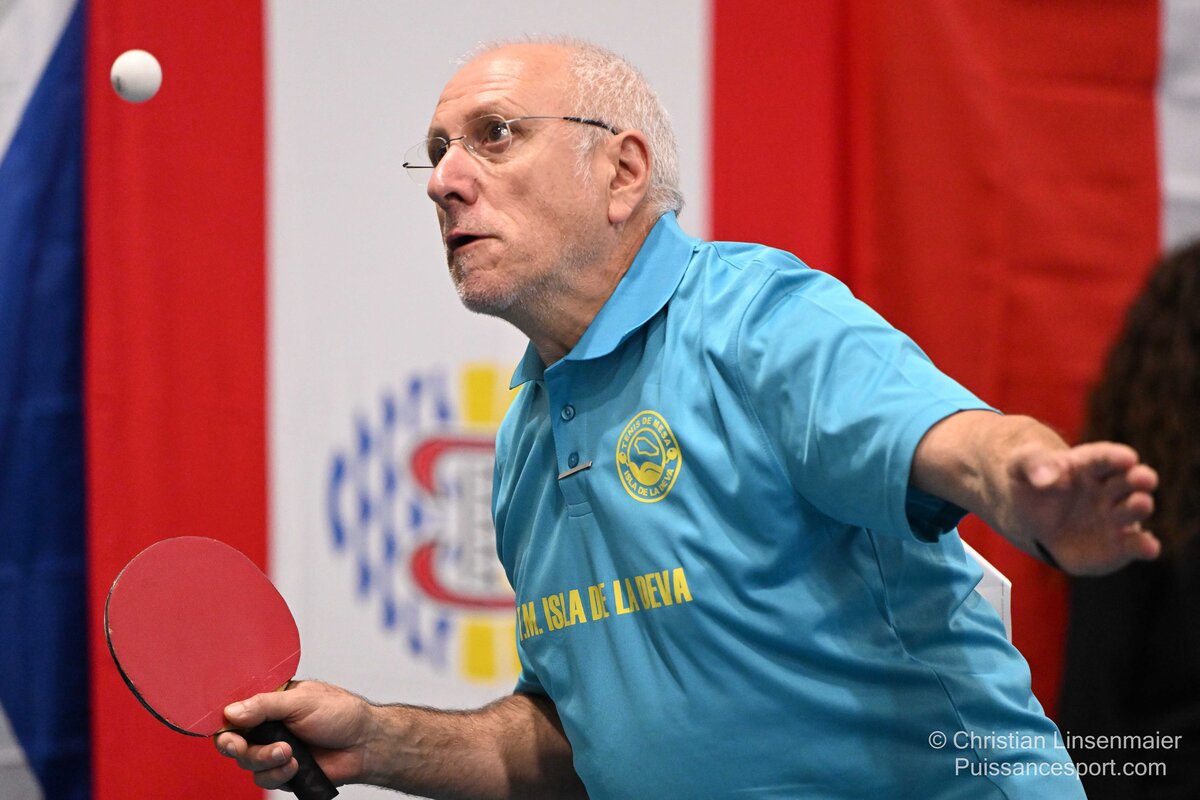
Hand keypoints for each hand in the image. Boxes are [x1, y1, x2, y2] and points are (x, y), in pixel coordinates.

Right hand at [214, 680, 371, 789]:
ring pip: (246, 762)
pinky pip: (263, 779)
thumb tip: (231, 712)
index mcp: (271, 701)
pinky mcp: (281, 771)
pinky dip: (277, 774)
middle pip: (232, 740)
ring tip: (290, 752)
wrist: (364, 744)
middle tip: (242, 746)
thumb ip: (265, 705)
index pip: (235, 710)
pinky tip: (296, 764)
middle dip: (236, 745)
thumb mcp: (301, 701)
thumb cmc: (341, 714)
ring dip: (265, 759)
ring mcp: (273, 749)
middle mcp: (268, 725)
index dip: (224, 722)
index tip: (226, 729)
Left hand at [1005, 441, 1158, 574]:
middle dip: (1138, 479)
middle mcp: (1110, 488)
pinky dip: (1144, 547)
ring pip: (1134, 510)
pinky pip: (1135, 545)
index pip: (1104, 457)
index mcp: (1088, 464)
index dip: (1115, 457)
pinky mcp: (1118, 545)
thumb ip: (1032, 464)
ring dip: (1139, 507)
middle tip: (1144, 478)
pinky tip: (1148, 548)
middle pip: (1129, 481)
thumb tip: (1046, 477)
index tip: (1127, 457)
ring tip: (1141, 504)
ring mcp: (1116, 516)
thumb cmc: (1031, 485)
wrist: (1032, 519)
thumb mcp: (1020, 466)